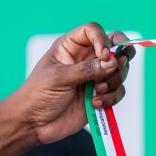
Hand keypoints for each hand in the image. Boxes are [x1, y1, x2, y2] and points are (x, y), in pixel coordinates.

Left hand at [8, 23, 134, 144]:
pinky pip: (117, 92)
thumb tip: (111, 62)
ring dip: (114, 80)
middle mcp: (85, 59)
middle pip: (115, 47)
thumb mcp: (59, 78)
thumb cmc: (38, 95)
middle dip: (122, 56)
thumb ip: (86, 69)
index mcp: (71, 47)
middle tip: (117, 67)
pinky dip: (112, 98)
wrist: (34, 124)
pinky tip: (95, 104)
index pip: (93, 31)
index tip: (104, 55)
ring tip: (98, 91)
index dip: (103, 40)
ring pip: (119, 71)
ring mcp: (94, 78)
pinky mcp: (99, 95)